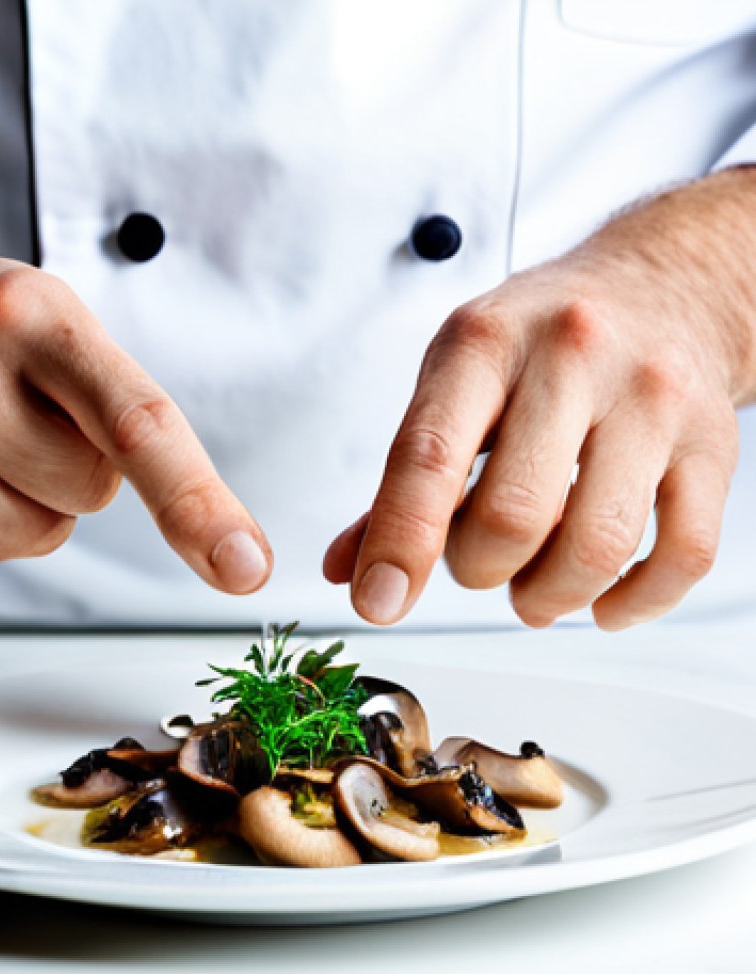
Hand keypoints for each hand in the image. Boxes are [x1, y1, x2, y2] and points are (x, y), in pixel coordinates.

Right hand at [0, 176, 270, 591]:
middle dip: (82, 461)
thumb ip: (120, 397)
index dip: (198, 501)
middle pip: (95, 487)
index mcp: (30, 315)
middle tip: (22, 407)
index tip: (245, 565)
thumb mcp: (49, 312)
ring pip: (50, 531)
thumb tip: (196, 512)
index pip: (137, 422)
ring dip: (37, 494)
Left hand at [326, 169, 755, 628]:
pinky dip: (633, 603)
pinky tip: (602, 602)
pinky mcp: (713, 443)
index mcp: (485, 343)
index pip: (430, 456)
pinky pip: (683, 555)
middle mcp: (572, 358)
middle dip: (477, 569)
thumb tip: (348, 568)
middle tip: (477, 562)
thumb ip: (402, 478)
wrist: (659, 284)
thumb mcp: (455, 380)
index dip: (400, 542)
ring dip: (547, 596)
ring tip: (531, 588)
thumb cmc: (540, 340)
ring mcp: (652, 399)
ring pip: (597, 547)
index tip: (378, 602)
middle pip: (512, 516)